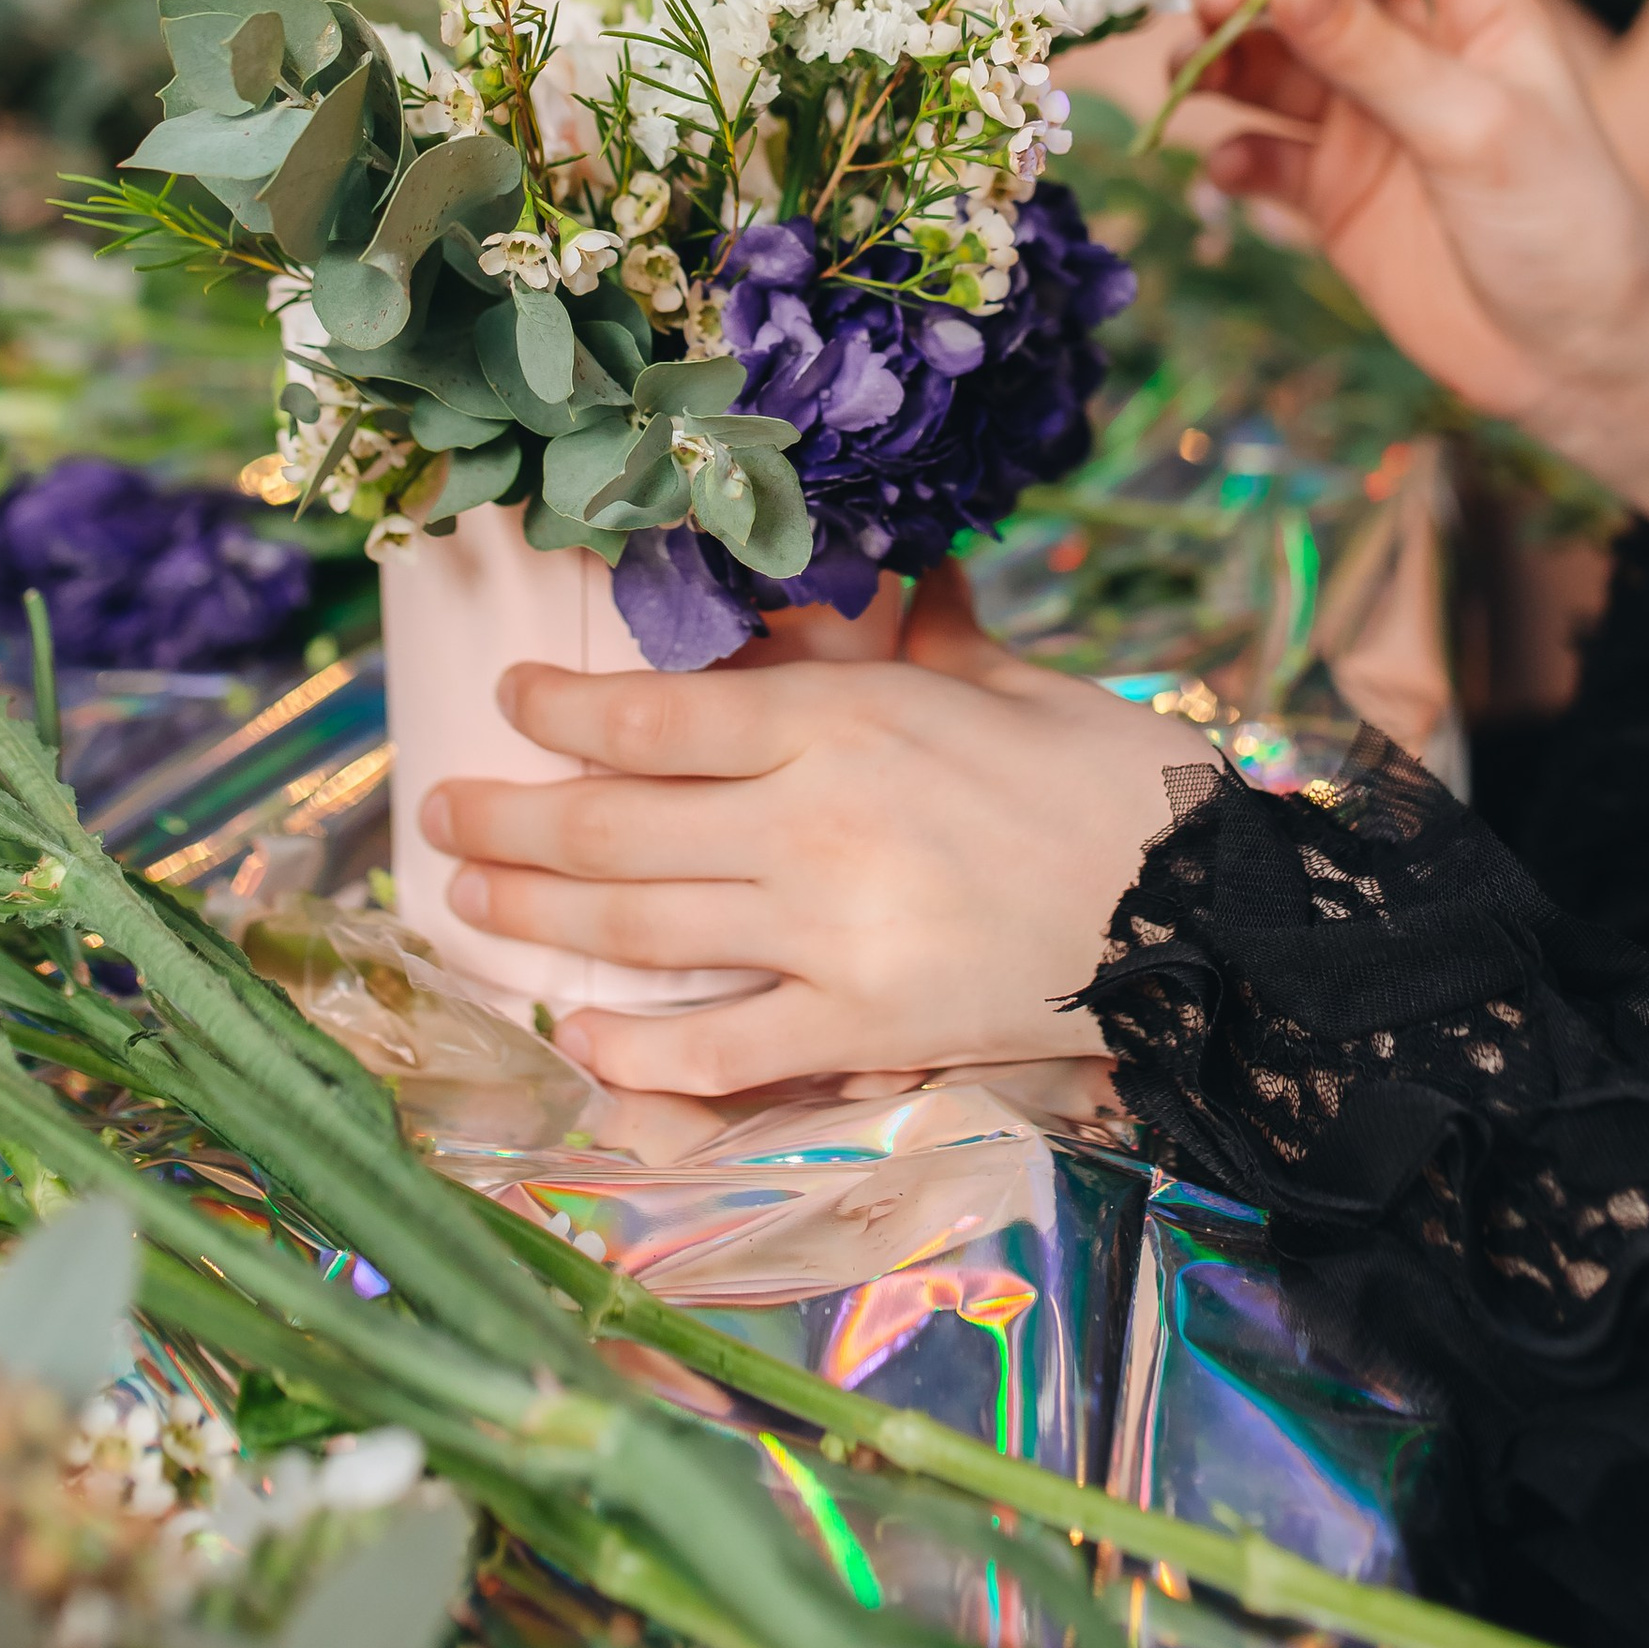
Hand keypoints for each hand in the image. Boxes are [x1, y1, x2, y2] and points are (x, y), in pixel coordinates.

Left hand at [414, 565, 1198, 1096]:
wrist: (1209, 916)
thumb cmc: (1114, 781)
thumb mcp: (1006, 684)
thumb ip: (913, 647)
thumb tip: (864, 598)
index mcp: (844, 723)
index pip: (656, 716)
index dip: (560, 711)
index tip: (507, 701)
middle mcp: (810, 826)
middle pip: (614, 824)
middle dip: (510, 819)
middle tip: (439, 815)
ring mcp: (828, 937)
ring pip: (640, 929)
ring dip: (537, 915)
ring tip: (468, 901)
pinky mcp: (862, 1033)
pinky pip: (719, 1049)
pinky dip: (635, 1049)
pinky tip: (578, 1033)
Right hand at [1190, 0, 1648, 520]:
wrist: (1583, 362)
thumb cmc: (1566, 224)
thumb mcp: (1473, 127)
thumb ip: (1372, 54)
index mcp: (1471, 5)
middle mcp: (1411, 50)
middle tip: (1208, 5)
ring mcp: (1368, 122)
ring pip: (1269, 62)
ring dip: (1221, 59)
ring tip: (1192, 76)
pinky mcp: (1335, 195)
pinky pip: (1262, 154)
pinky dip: (1234, 154)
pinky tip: (1229, 172)